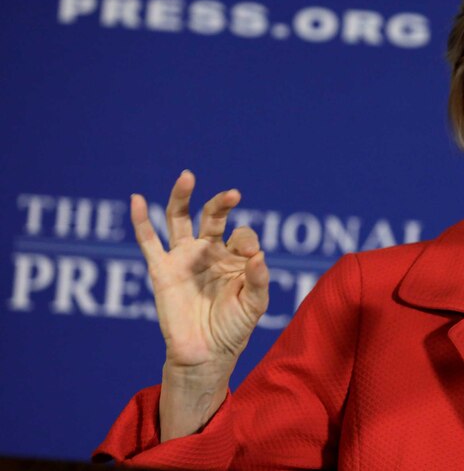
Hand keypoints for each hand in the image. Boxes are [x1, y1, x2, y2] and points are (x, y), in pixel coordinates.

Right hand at [131, 170, 269, 437]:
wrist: (206, 355)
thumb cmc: (234, 329)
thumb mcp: (254, 306)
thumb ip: (259, 281)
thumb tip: (258, 256)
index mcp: (234, 257)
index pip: (242, 235)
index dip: (248, 243)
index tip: (251, 259)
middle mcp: (208, 251)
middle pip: (212, 216)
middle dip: (222, 204)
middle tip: (233, 195)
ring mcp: (184, 258)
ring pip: (178, 219)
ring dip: (181, 196)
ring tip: (187, 176)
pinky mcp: (162, 271)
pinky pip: (148, 242)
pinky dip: (141, 220)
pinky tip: (137, 199)